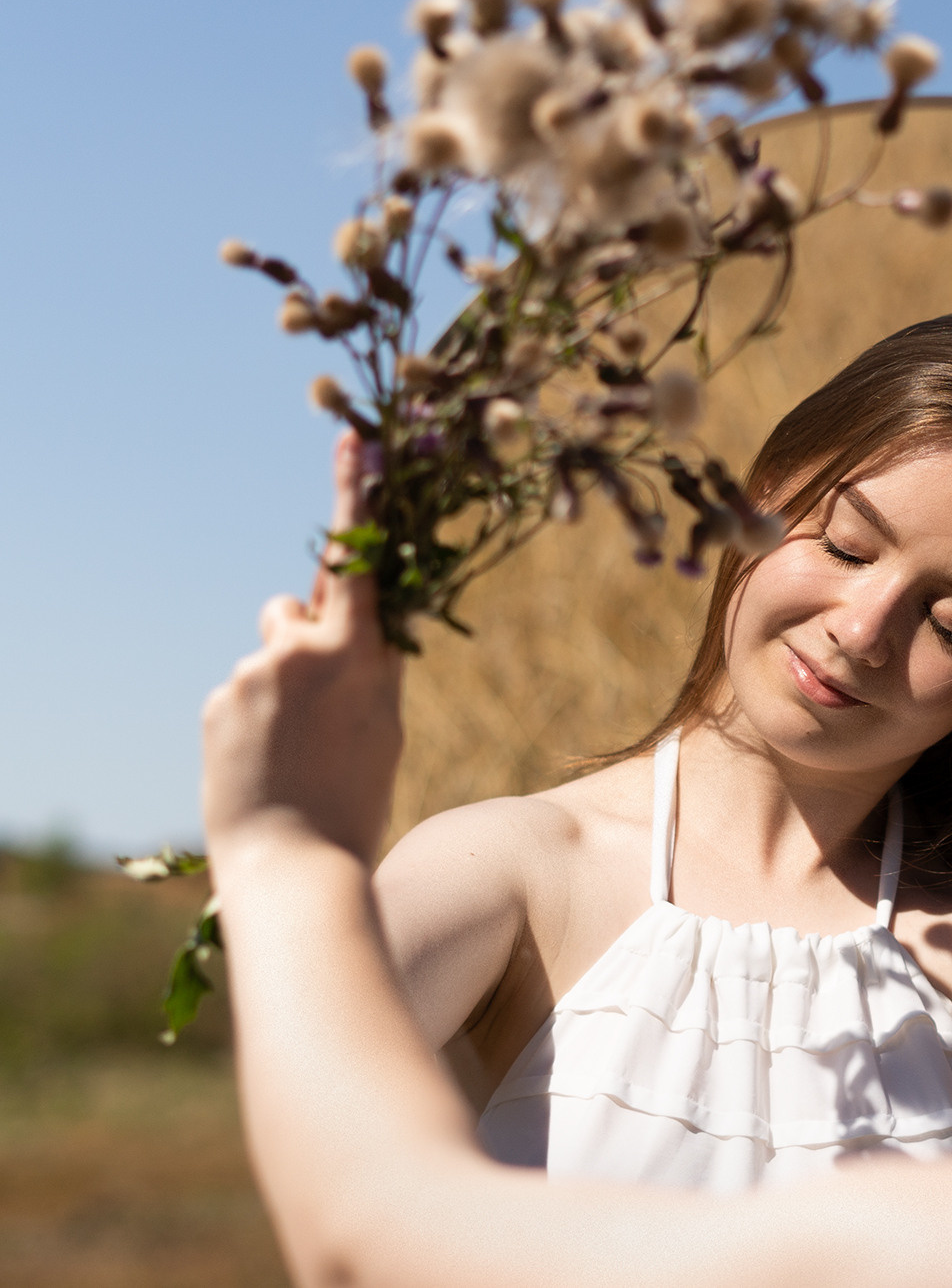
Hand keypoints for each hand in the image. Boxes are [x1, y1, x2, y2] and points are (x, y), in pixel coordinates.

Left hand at [201, 431, 403, 866]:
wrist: (291, 862)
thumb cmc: (356, 798)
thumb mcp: (386, 722)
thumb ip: (377, 664)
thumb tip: (370, 628)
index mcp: (354, 651)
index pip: (356, 555)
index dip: (355, 493)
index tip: (352, 438)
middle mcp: (297, 649)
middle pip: (297, 607)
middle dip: (306, 632)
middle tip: (321, 699)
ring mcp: (249, 673)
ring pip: (269, 651)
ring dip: (280, 681)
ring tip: (292, 746)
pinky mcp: (216, 701)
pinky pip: (242, 688)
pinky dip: (254, 715)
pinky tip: (266, 761)